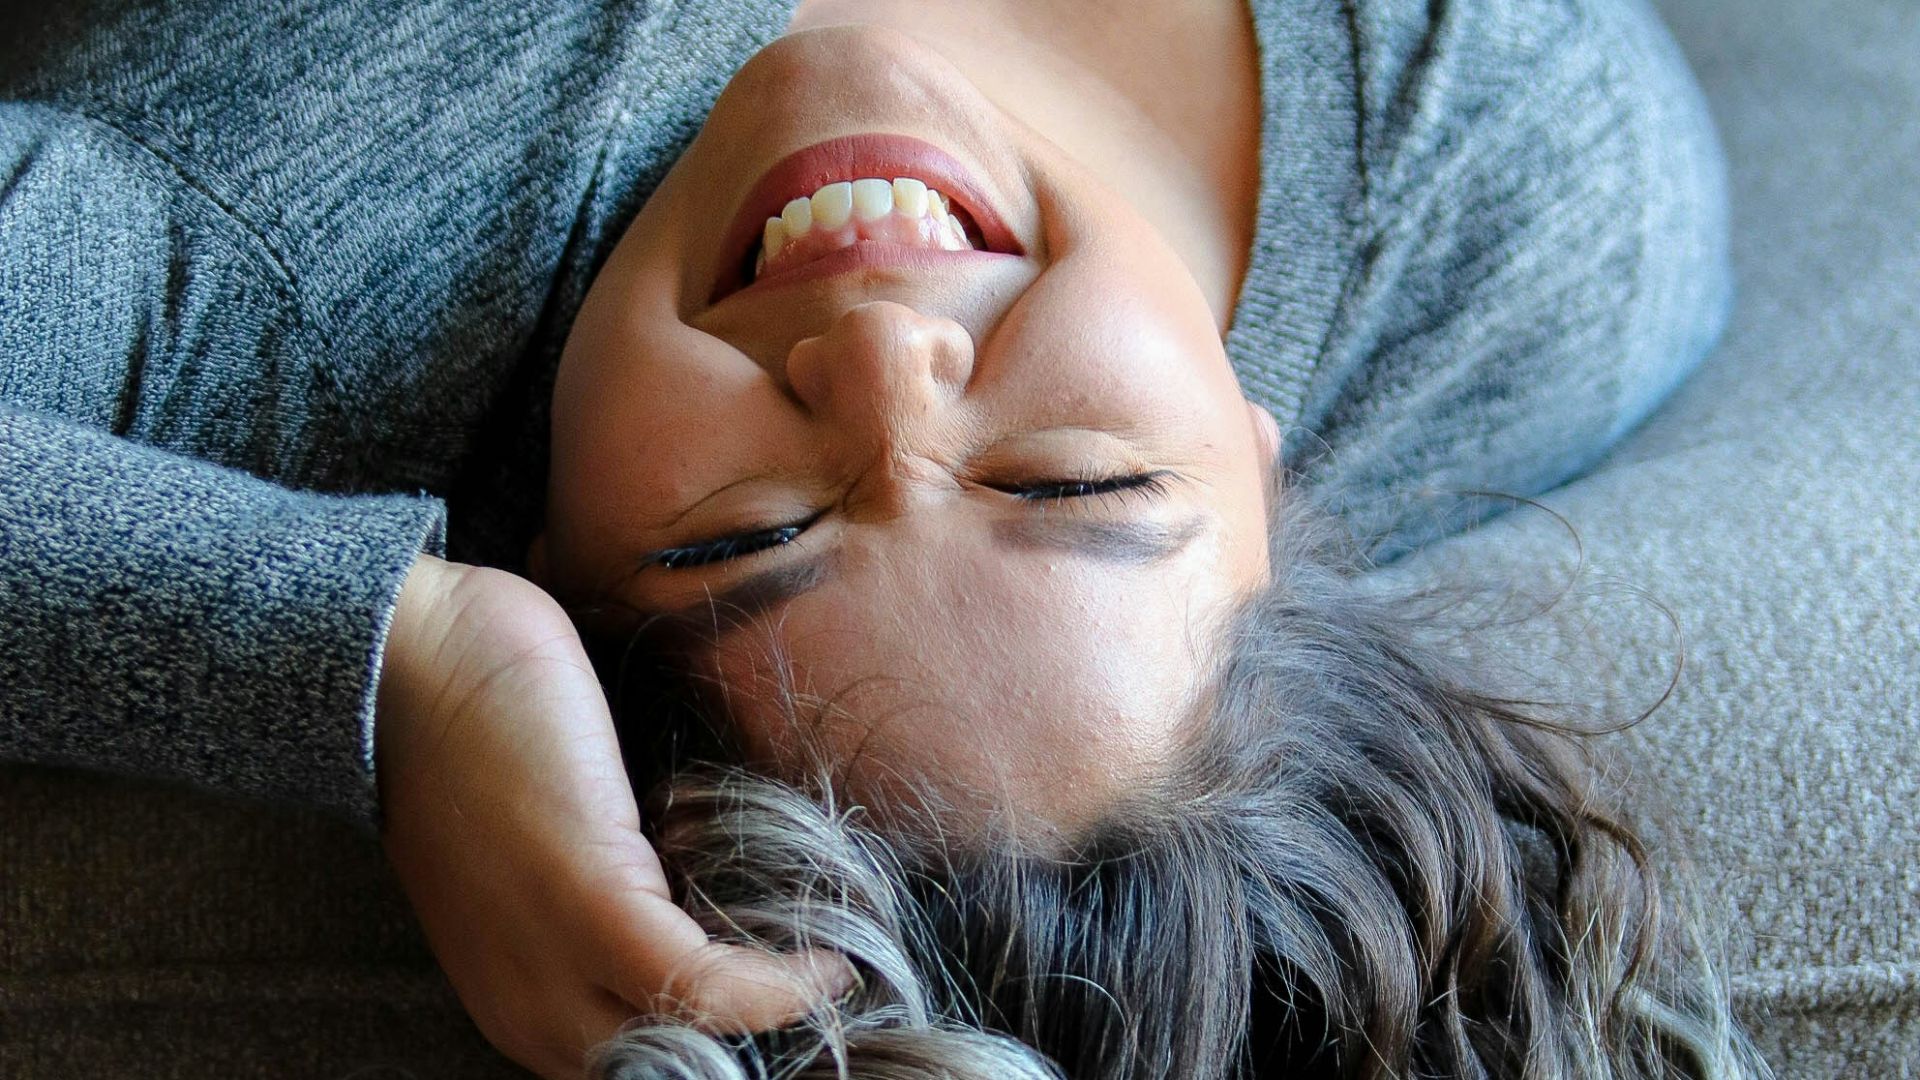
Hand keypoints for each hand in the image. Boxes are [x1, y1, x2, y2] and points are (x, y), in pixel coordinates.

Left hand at [374, 555, 843, 1078]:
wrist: (408, 658)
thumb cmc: (482, 732)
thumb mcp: (548, 847)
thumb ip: (614, 894)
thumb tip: (711, 896)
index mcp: (518, 996)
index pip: (634, 1058)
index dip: (720, 1041)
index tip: (796, 1000)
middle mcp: (527, 1005)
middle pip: (663, 1064)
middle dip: (751, 1045)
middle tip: (829, 998)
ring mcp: (552, 962)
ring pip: (687, 1042)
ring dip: (775, 1020)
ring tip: (828, 976)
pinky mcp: (587, 903)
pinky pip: (704, 984)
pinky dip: (776, 984)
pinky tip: (821, 963)